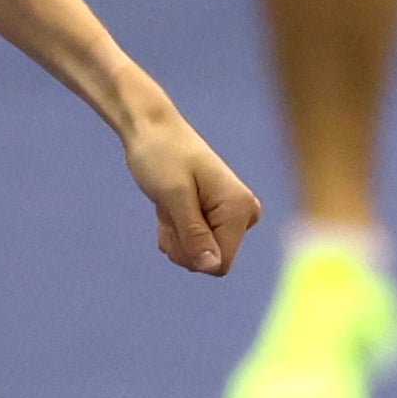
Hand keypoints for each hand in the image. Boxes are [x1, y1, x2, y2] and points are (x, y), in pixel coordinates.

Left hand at [119, 103, 261, 274]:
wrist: (152, 129)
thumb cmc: (162, 155)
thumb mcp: (174, 197)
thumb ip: (194, 235)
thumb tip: (213, 268)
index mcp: (240, 209)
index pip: (219, 264)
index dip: (190, 253)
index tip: (176, 220)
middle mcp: (244, 214)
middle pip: (209, 262)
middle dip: (181, 242)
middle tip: (170, 209)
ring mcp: (231, 216)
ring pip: (199, 256)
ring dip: (175, 235)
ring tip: (170, 204)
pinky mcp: (217, 218)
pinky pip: (195, 245)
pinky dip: (175, 230)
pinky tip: (170, 206)